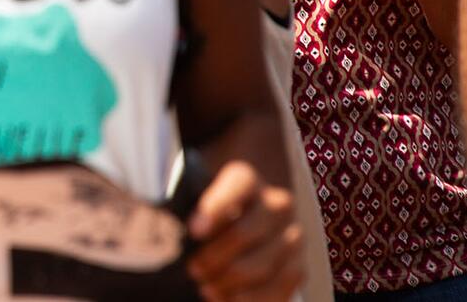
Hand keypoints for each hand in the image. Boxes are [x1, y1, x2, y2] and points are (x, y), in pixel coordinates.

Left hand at [186, 156, 302, 301]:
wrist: (251, 208)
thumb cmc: (211, 205)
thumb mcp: (199, 193)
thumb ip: (186, 205)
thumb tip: (167, 228)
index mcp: (247, 178)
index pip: (236, 187)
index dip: (215, 208)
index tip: (193, 230)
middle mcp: (277, 204)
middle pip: (246, 234)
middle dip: (215, 257)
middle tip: (192, 270)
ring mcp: (292, 237)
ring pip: (263, 266)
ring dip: (231, 282)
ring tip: (207, 288)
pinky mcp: (299, 266)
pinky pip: (280, 289)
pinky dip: (253, 299)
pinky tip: (229, 299)